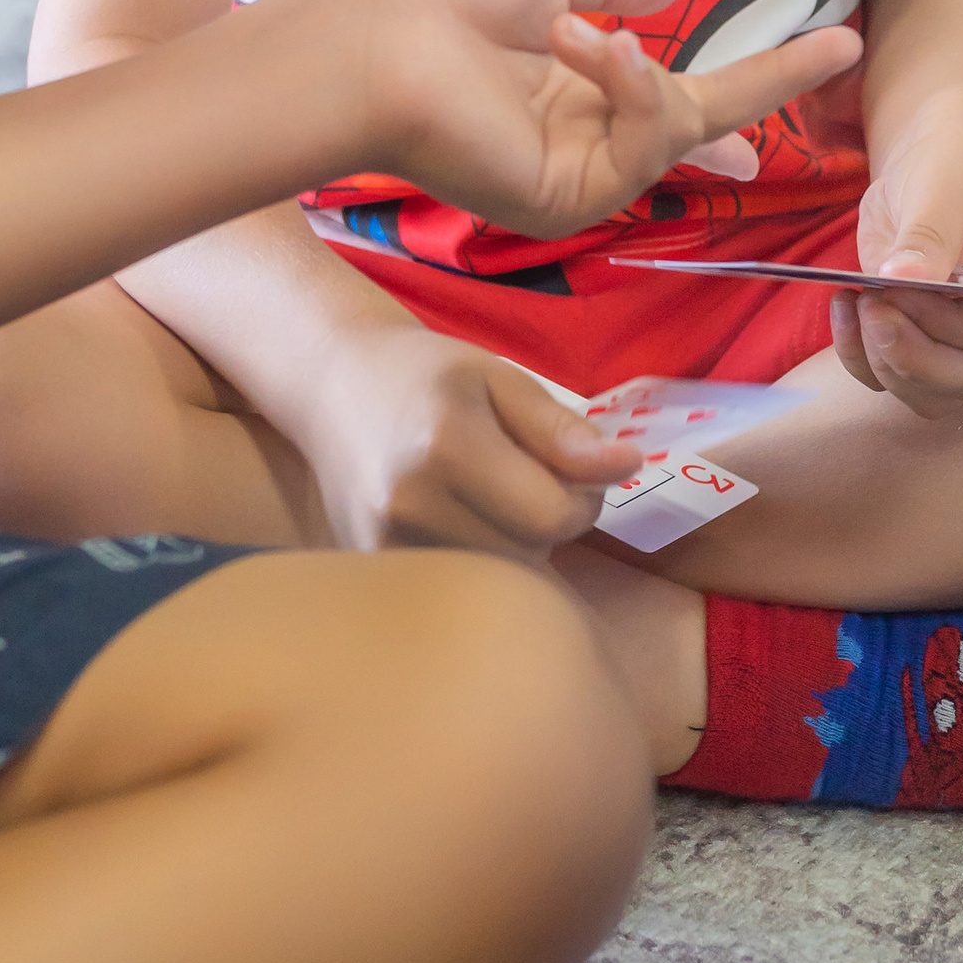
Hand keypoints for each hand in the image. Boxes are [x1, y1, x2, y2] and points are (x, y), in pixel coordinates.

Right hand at [296, 316, 628, 561]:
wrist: (333, 384)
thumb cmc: (427, 373)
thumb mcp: (502, 379)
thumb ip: (563, 430)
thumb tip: (630, 466)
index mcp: (446, 446)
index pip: (552, 516)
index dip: (583, 500)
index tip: (572, 472)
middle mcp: (407, 505)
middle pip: (527, 556)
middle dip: (547, 525)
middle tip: (527, 480)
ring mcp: (381, 545)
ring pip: (494, 582)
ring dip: (513, 549)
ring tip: (490, 498)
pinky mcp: (370, 569)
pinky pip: (454, 589)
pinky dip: (475, 562)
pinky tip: (459, 520)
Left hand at [317, 0, 862, 241]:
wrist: (376, 42)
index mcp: (570, 82)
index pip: (672, 91)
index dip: (744, 85)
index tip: (820, 56)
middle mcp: (578, 136)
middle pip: (696, 122)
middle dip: (770, 87)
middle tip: (841, 45)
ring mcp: (574, 174)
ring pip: (673, 129)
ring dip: (641, 76)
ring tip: (577, 31)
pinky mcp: (567, 199)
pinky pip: (639, 142)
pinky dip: (623, 87)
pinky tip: (577, 45)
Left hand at [833, 114, 962, 415]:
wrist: (938, 153)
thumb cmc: (955, 159)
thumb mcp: (944, 183)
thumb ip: (928, 235)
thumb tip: (900, 279)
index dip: (944, 323)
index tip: (894, 288)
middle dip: (914, 355)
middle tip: (870, 307)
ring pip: (937, 395)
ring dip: (887, 364)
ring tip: (856, 304)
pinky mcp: (933, 344)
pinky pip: (901, 381)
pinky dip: (864, 360)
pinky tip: (845, 310)